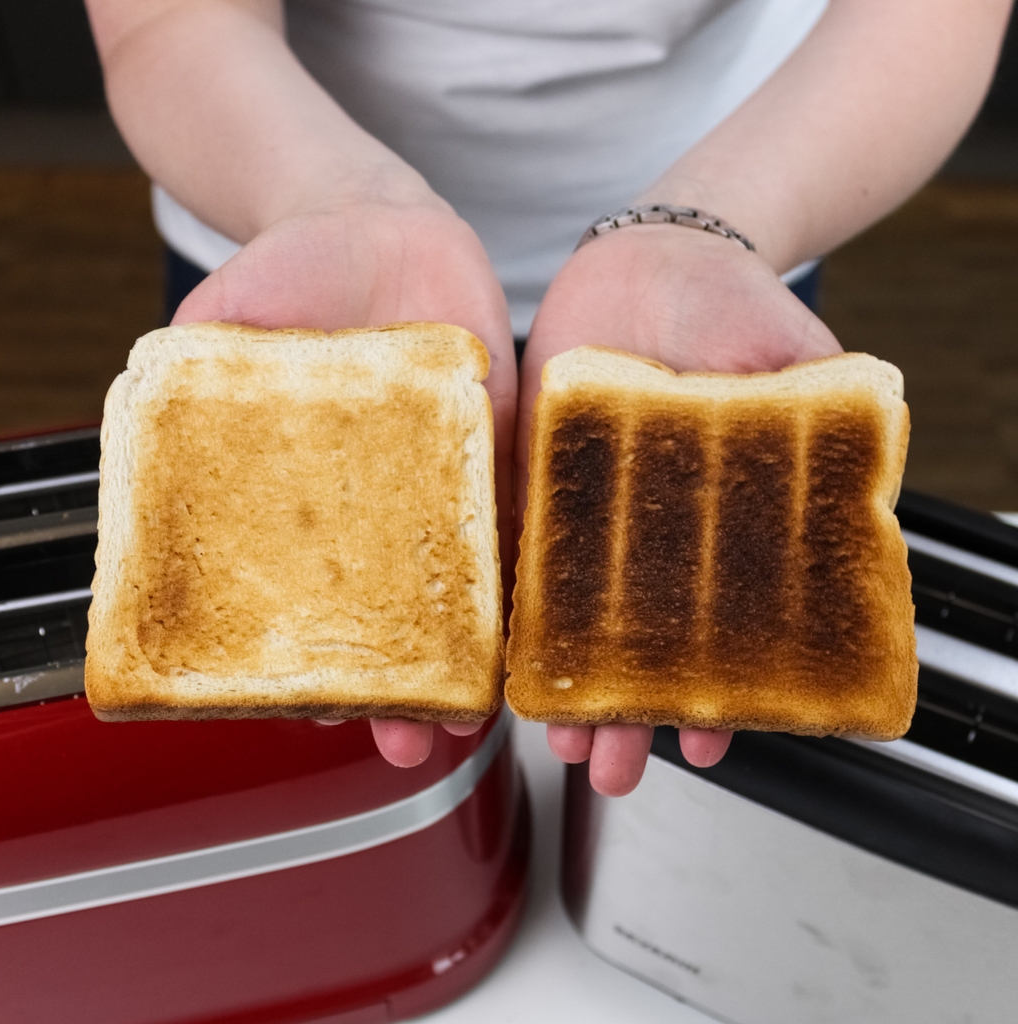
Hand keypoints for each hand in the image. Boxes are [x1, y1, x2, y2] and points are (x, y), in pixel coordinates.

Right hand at [173, 199, 516, 766]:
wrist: (383, 228)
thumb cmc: (295, 270)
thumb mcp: (225, 314)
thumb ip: (194, 363)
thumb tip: (147, 412)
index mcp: (307, 495)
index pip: (309, 601)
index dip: (310, 664)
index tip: (315, 714)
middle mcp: (379, 505)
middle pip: (394, 616)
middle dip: (402, 689)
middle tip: (409, 745)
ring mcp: (445, 483)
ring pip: (462, 590)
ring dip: (472, 658)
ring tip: (476, 722)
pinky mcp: (502, 448)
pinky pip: (520, 518)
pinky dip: (527, 576)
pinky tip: (532, 634)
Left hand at [517, 224, 841, 795]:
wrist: (649, 258)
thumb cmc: (730, 299)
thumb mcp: (792, 352)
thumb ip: (824, 413)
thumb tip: (869, 473)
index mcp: (720, 524)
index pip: (721, 628)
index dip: (719, 690)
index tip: (708, 741)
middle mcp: (651, 533)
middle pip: (638, 638)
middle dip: (626, 710)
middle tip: (612, 769)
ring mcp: (587, 512)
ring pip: (571, 614)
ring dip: (563, 681)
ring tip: (555, 741)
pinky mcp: (532, 480)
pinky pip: (515, 550)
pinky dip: (505, 607)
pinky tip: (500, 659)